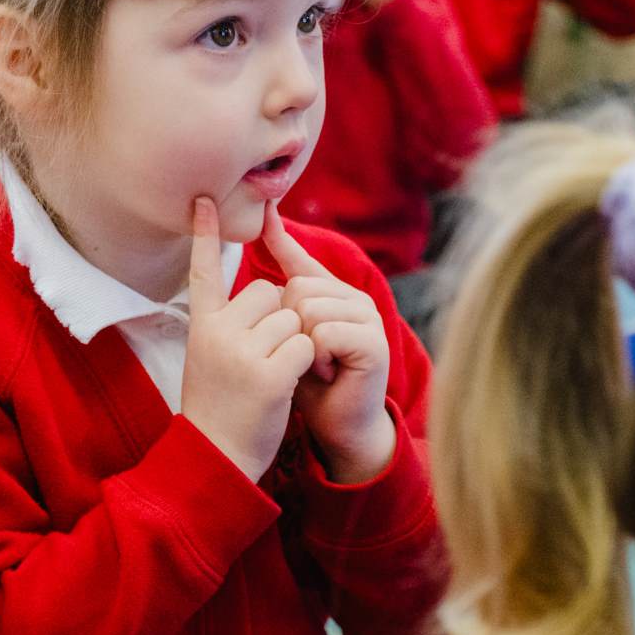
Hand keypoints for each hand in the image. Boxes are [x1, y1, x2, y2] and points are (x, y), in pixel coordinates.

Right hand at [181, 197, 315, 480]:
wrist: (216, 459)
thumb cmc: (220, 410)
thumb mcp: (209, 359)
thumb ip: (229, 325)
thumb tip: (266, 295)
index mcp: (201, 327)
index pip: (202, 273)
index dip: (203, 235)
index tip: (204, 200)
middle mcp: (217, 333)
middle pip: (271, 294)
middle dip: (283, 321)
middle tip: (266, 361)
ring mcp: (241, 352)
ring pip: (294, 318)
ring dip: (298, 344)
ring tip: (274, 377)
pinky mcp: (268, 373)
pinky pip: (307, 345)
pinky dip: (309, 365)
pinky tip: (287, 386)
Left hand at [262, 205, 394, 483]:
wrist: (339, 425)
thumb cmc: (310, 382)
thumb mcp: (287, 337)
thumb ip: (279, 300)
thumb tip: (261, 248)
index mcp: (334, 293)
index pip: (300, 260)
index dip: (280, 239)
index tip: (265, 209)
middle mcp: (354, 298)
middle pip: (297, 289)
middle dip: (288, 327)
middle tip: (305, 357)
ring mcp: (369, 317)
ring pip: (309, 310)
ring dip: (303, 346)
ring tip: (317, 366)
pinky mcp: (374, 341)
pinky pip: (325, 333)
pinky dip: (318, 357)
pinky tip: (329, 373)